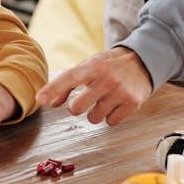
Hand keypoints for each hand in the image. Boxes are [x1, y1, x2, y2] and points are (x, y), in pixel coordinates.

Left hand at [35, 47, 152, 125]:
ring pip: (94, 118)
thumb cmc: (110, 65)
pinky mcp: (133, 103)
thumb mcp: (90, 66)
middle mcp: (107, 79)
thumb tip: (51, 103)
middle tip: (85, 99)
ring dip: (95, 113)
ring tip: (103, 100)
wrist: (144, 61)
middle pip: (77, 107)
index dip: (52, 89)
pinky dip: (111, 117)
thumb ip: (69, 82)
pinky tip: (116, 104)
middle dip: (76, 107)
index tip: (39, 100)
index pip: (69, 78)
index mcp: (93, 66)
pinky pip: (112, 122)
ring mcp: (121, 92)